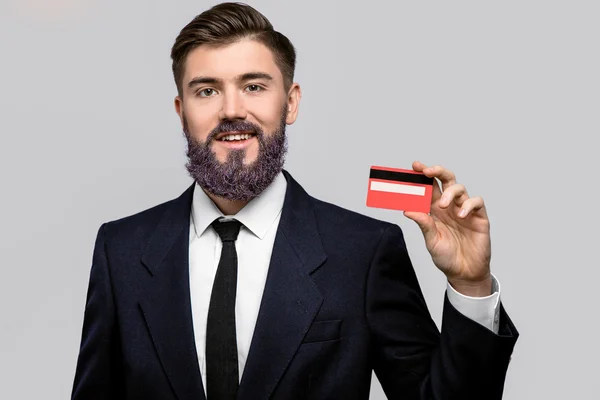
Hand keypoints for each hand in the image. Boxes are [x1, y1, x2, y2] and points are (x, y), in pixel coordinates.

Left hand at [403, 161, 491, 296]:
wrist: (464, 273)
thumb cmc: (446, 257)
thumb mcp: (431, 241)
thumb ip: (423, 224)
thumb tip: (407, 210)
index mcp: (434, 210)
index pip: (429, 187)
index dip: (422, 175)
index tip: (414, 166)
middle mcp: (449, 206)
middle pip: (446, 180)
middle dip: (437, 171)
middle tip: (427, 171)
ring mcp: (465, 210)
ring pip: (460, 188)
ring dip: (450, 192)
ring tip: (444, 205)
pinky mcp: (479, 218)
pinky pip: (477, 202)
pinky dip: (469, 204)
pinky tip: (461, 215)